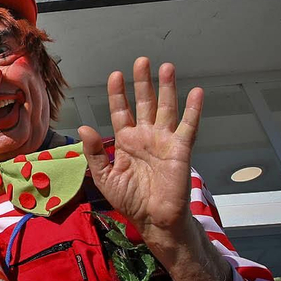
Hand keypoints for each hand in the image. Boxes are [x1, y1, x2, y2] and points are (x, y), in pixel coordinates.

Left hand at [77, 58, 204, 257]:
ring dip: (167, 88)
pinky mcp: (181, 150)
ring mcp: (164, 141)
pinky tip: (196, 93)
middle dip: (143, 82)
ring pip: (166, 108)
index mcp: (126, 141)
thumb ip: (94, 152)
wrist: (154, 220)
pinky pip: (188, 126)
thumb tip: (84, 127)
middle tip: (142, 61)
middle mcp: (145, 136)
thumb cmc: (130, 200)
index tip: (116, 75)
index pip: (121, 111)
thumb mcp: (104, 177)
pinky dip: (193, 110)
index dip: (118, 94)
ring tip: (167, 67)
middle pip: (144, 103)